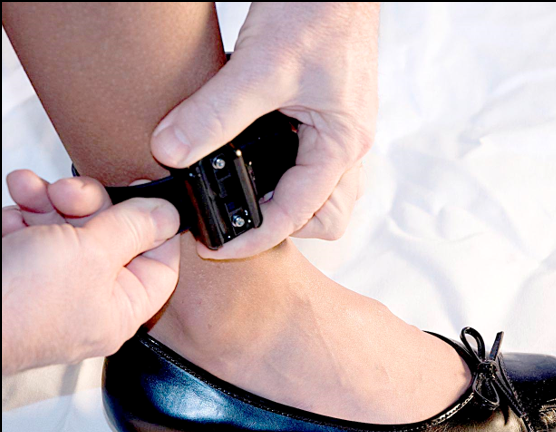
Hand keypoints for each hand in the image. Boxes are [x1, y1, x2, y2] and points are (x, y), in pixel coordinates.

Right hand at [2, 170, 179, 374]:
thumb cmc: (18, 305)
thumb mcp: (92, 254)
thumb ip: (133, 228)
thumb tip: (168, 214)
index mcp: (120, 307)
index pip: (159, 264)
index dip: (156, 228)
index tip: (145, 195)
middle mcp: (90, 297)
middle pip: (112, 237)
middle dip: (90, 205)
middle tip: (71, 193)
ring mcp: (52, 283)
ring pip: (69, 227)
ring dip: (50, 200)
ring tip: (29, 191)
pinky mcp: (18, 267)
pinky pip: (33, 230)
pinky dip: (23, 212)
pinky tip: (12, 208)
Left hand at [150, 2, 379, 258]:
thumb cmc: (318, 11)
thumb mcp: (260, 66)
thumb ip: (214, 113)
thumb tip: (171, 152)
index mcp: (341, 144)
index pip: (298, 213)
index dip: (255, 237)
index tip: (215, 247)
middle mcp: (347, 146)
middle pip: (326, 217)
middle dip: (284, 226)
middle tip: (238, 219)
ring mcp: (341, 134)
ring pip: (325, 197)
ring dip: (290, 206)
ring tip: (249, 196)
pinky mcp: (329, 119)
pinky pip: (315, 168)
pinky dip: (288, 177)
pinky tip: (261, 162)